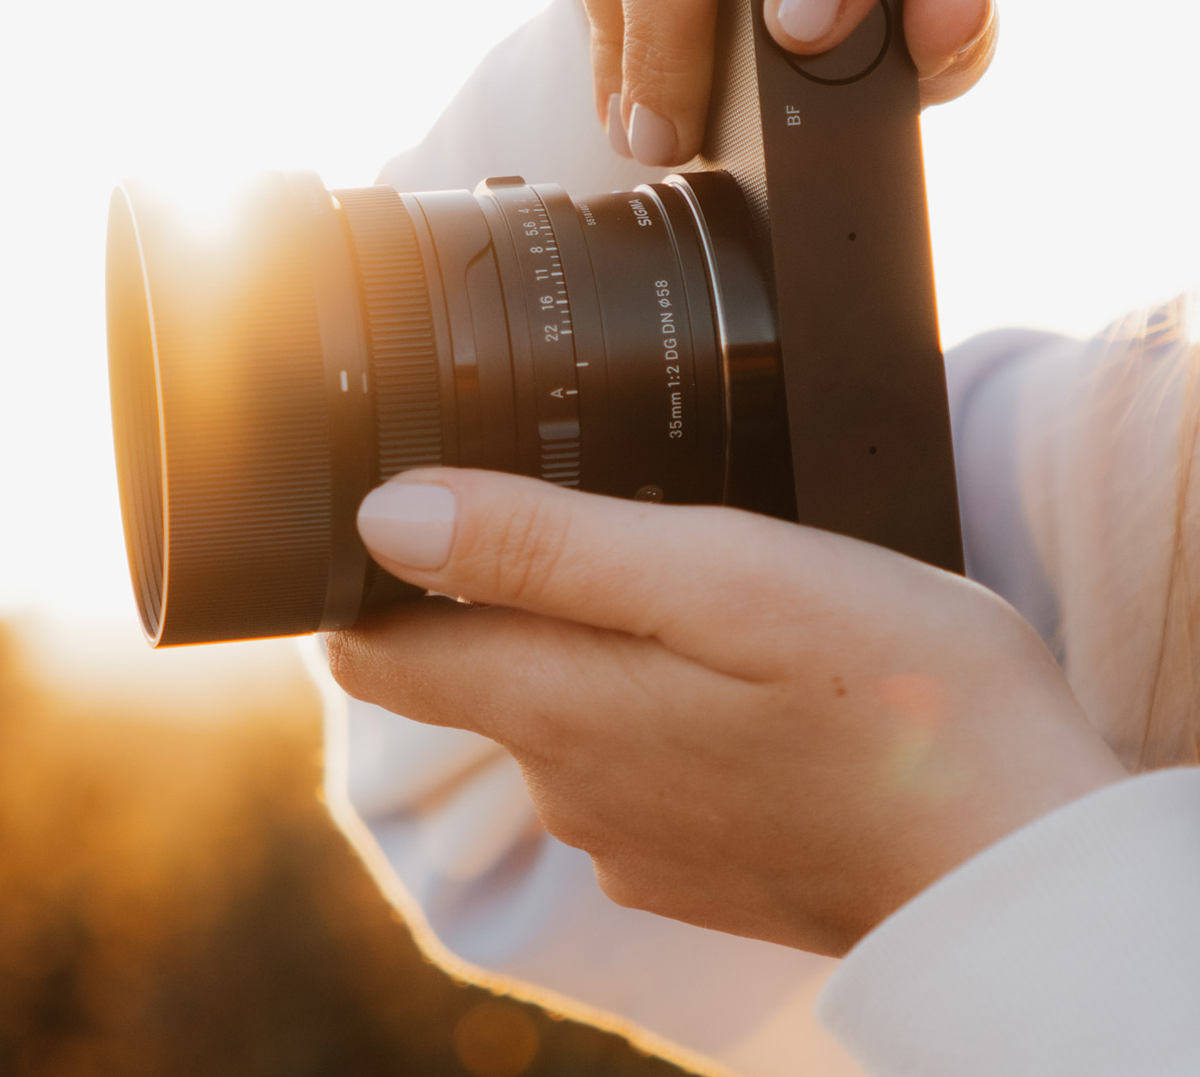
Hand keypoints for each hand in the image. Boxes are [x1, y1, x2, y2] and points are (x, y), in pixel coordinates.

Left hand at [327, 469, 1124, 957]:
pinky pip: (631, 766)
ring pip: (561, 713)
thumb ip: (542, 547)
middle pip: (471, 674)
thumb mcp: (716, 574)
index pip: (376, 655)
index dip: (366, 584)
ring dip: (595, 651)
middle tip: (599, 525)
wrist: (1012, 856)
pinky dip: (654, 712)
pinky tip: (735, 685)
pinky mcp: (690, 860)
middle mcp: (567, 785)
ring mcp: (629, 836)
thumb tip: (387, 518)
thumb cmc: (887, 694)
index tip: (402, 521)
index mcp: (552, 702)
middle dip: (504, 596)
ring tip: (691, 602)